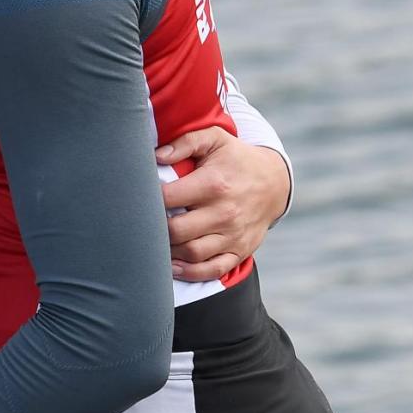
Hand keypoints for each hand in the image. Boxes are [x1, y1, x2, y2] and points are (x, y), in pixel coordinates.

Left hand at [156, 130, 291, 280]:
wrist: (275, 182)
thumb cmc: (235, 159)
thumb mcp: (214, 140)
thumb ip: (185, 142)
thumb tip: (156, 156)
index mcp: (213, 184)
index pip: (168, 198)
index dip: (147, 199)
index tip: (138, 198)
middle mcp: (224, 213)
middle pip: (176, 230)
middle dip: (153, 229)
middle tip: (142, 223)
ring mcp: (233, 235)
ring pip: (192, 253)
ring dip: (168, 252)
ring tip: (154, 241)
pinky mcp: (240, 251)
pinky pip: (213, 269)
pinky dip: (190, 273)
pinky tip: (173, 266)